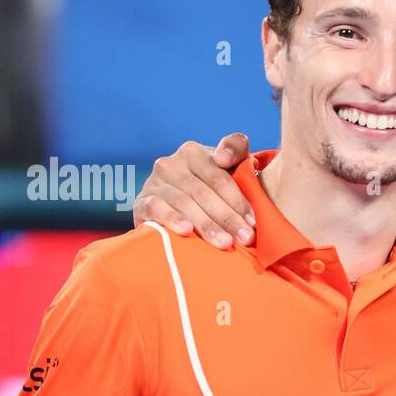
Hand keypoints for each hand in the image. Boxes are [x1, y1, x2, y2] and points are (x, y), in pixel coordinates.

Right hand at [133, 133, 255, 248]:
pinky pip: (157, 208)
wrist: (170, 207)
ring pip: (185, 203)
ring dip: (207, 225)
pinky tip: (186, 231)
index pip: (219, 177)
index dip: (238, 200)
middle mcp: (171, 163)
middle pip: (204, 193)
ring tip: (225, 243)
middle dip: (228, 218)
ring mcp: (154, 182)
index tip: (253, 222)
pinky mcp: (142, 201)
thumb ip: (235, 152)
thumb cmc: (208, 189)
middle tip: (245, 238)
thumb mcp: (225, 169)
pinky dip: (172, 219)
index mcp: (194, 152)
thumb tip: (224, 157)